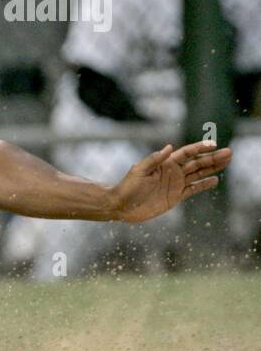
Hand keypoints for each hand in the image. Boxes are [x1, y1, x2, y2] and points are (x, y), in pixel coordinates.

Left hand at [109, 141, 231, 223]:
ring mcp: (175, 184)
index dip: (200, 148)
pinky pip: (193, 189)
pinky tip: (215, 180)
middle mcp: (172, 172)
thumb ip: (154, 159)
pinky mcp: (175, 196)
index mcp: (165, 163)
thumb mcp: (139, 171)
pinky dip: (204, 184)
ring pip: (198, 174)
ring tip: (227, 162)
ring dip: (212, 168)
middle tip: (229, 152)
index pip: (186, 153)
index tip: (213, 144)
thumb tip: (169, 147)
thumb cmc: (127, 187)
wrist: (122, 206)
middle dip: (213, 157)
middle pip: (197, 162)